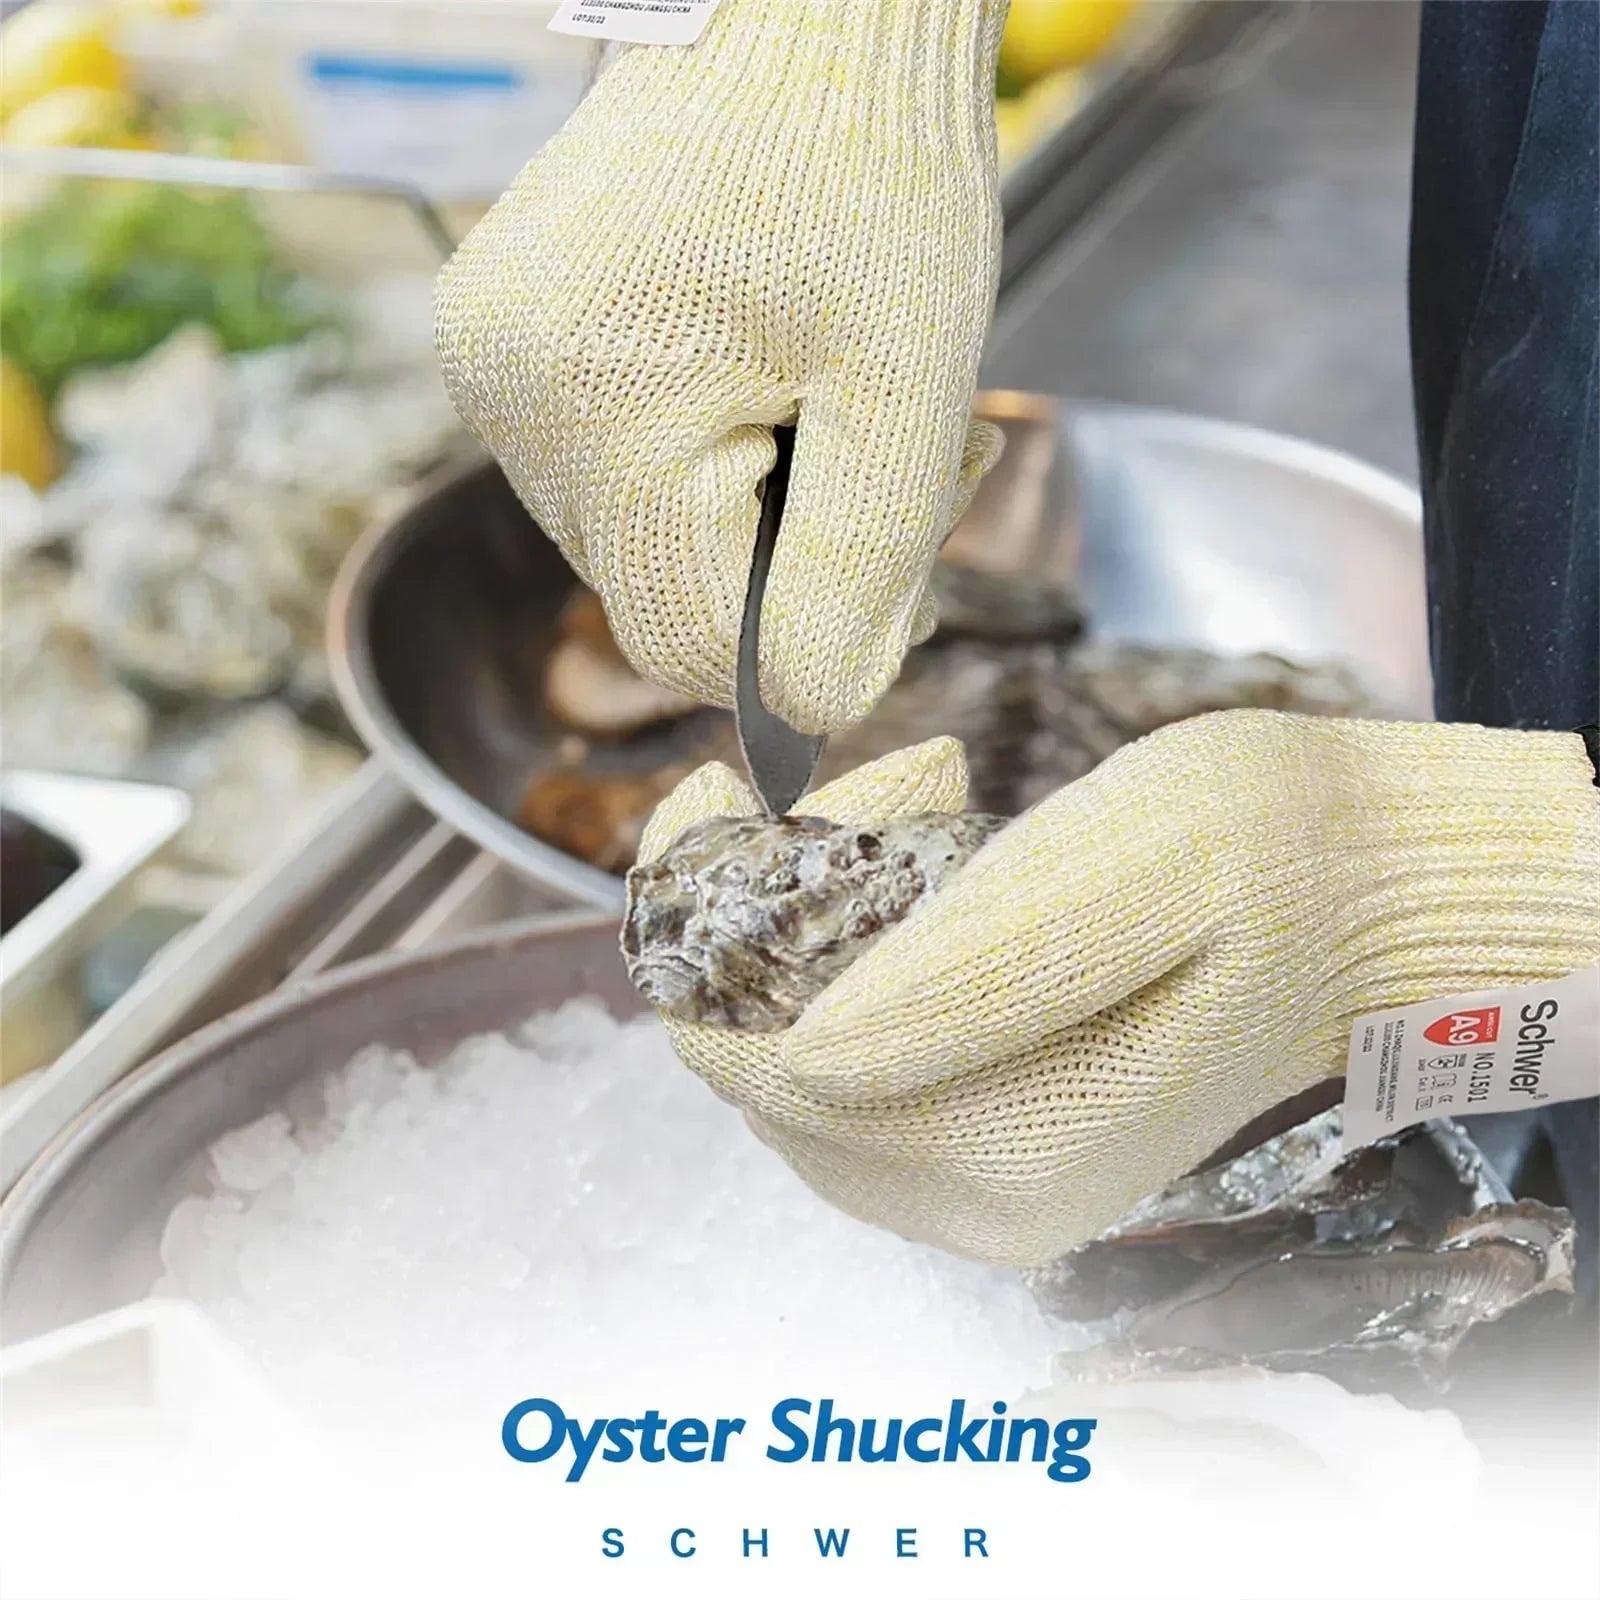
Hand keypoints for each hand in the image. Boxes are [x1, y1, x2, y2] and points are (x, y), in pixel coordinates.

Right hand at [435, 0, 1006, 734]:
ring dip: (762, 521)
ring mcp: (491, 373)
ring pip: (643, 544)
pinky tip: (776, 388)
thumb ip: (859, 573)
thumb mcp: (904, 388)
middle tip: (917, 484)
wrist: (795, 14)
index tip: (916, 590)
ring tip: (848, 412)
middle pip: (665, 599)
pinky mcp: (505, 350)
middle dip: (799, 575)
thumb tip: (813, 709)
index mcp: (593, 413)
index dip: (812, 653)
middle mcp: (506, 405)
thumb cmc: (870, 165)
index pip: (691, 648)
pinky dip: (709, 467)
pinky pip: (613, 473)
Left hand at [780, 712, 1599, 1261]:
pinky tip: (924, 878)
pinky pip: (853, 1078)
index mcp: (1005, 1153)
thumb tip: (803, 1055)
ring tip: (907, 810)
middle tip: (860, 784)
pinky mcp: (998, 1153)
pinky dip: (850, 967)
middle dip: (766, 915)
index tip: (723, 784)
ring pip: (795, 1075)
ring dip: (811, 933)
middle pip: (760, 1075)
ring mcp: (987, 1192)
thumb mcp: (1132, 868)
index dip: (706, 923)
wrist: (1374, 900)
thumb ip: (975, 975)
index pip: (754, 1065)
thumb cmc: (1272, 857)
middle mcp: (980, 1207)